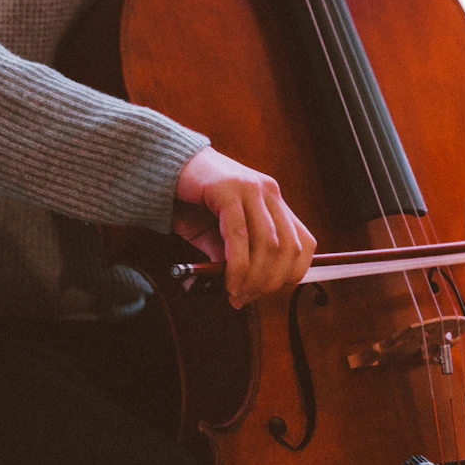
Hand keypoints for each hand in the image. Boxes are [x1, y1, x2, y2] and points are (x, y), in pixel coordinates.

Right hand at [173, 147, 315, 307]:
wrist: (160, 166)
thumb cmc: (189, 202)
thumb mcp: (217, 235)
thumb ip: (234, 256)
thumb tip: (244, 288)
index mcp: (273, 201)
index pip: (304, 244)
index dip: (291, 275)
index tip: (265, 293)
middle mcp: (269, 192)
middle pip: (289, 249)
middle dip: (269, 283)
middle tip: (245, 298)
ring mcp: (251, 188)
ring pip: (268, 245)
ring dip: (253, 278)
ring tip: (235, 293)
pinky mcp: (228, 188)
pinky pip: (239, 236)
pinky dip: (236, 266)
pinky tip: (227, 280)